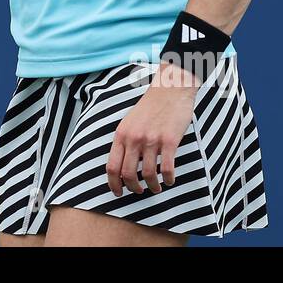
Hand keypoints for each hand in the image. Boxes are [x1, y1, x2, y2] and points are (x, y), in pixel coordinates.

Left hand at [105, 63, 198, 196]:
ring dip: (153, 186)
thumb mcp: (130, 122)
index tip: (118, 192)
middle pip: (128, 174)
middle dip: (133, 188)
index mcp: (121, 134)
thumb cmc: (151, 107)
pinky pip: (168, 169)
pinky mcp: (169, 140)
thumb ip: (125, 141)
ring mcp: (151, 140)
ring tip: (157, 187)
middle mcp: (134, 138)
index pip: (112, 167)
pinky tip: (170, 180)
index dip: (114, 184)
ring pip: (148, 174)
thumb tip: (123, 166)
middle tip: (140, 191)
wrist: (169, 89)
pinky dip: (169, 179)